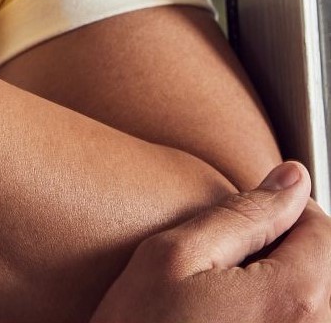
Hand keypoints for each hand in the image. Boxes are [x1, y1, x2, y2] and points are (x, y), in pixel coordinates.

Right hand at [93, 161, 330, 322]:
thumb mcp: (172, 256)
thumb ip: (242, 214)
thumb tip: (291, 179)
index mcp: (294, 297)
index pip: (322, 229)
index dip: (281, 216)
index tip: (243, 228)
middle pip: (326, 270)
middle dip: (284, 260)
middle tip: (225, 273)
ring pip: (315, 303)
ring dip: (280, 294)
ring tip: (225, 308)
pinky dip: (271, 319)